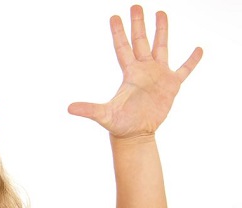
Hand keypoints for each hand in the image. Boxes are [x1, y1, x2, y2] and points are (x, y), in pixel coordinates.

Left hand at [68, 5, 202, 138]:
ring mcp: (158, 76)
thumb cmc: (119, 125)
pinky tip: (198, 49)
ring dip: (162, 31)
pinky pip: (184, 70)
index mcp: (129, 73)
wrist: (136, 134)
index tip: (114, 16)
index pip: (122, 47)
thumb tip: (69, 108)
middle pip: (140, 41)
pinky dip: (191, 60)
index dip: (118, 32)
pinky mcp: (171, 86)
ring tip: (161, 13)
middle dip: (138, 24)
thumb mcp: (104, 115)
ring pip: (161, 48)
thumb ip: (89, 109)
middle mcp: (143, 70)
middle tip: (135, 6)